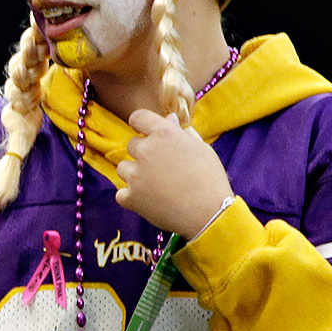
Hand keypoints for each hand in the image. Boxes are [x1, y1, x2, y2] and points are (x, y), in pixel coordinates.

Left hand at [115, 109, 233, 237]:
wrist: (209, 213)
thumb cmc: (210, 179)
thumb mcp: (202, 149)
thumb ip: (182, 132)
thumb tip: (169, 119)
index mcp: (164, 134)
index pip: (138, 117)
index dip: (140, 124)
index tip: (145, 132)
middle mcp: (146, 150)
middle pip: (132, 145)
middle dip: (144, 154)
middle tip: (162, 168)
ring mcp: (135, 174)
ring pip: (123, 168)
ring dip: (134, 174)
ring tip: (156, 186)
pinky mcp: (130, 196)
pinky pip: (121, 193)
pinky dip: (131, 197)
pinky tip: (149, 200)